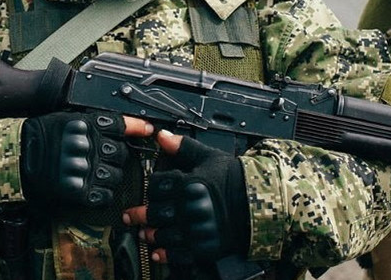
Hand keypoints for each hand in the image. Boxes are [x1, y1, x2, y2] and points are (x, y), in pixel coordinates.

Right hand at [20, 112, 152, 208]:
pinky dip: (102, 194)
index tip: (148, 130)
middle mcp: (85, 146)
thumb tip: (125, 124)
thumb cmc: (40, 137)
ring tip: (94, 173)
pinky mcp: (77, 191)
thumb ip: (94, 122)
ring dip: (110, 176)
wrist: (16, 159)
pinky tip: (92, 188)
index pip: (121, 125)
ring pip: (116, 175)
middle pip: (121, 153)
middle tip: (104, 158)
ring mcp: (82, 169)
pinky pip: (104, 195)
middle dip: (116, 157)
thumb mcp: (67, 118)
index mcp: (84, 125)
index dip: (138, 128)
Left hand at [123, 131, 248, 264]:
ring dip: (150, 234)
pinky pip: (178, 254)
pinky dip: (165, 254)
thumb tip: (162, 136)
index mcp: (187, 183)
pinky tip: (157, 253)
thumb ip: (183, 147)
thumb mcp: (209, 158)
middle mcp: (188, 208)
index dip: (151, 188)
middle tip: (130, 217)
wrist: (260, 204)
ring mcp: (196, 229)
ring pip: (163, 234)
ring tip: (144, 233)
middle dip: (139, 215)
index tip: (149, 190)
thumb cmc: (235, 179)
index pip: (156, 186)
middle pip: (154, 213)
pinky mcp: (204, 247)